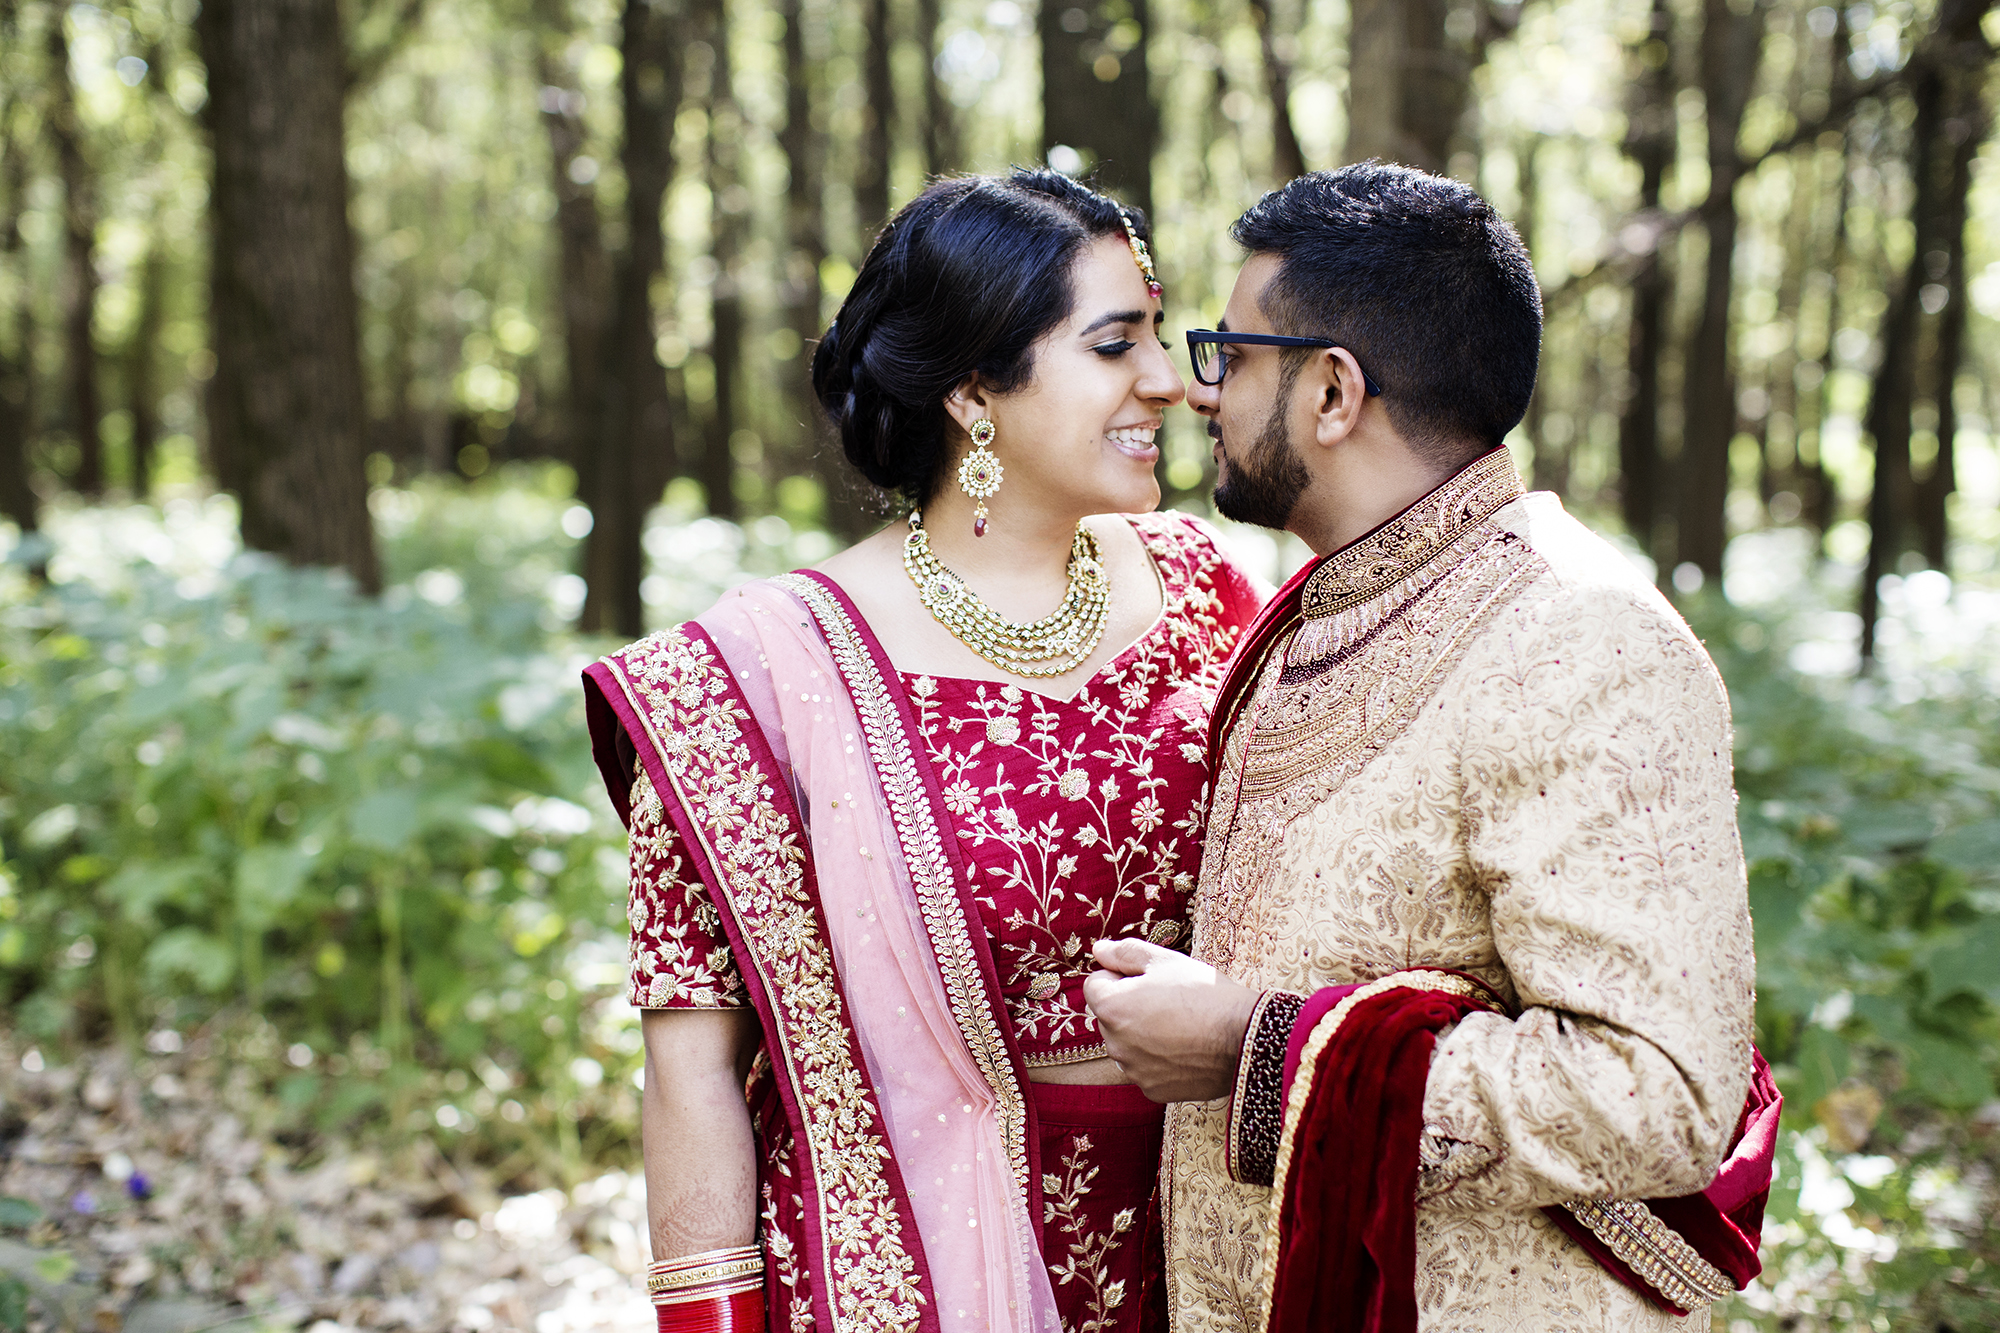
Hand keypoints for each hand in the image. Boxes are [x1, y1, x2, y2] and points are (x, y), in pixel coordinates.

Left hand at [1083, 938, 1258, 1103]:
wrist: (1244, 1037)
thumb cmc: (1203, 993)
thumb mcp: (1164, 961)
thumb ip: (1124, 953)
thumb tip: (1099, 950)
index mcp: (1110, 1008)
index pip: (1095, 984)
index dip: (1120, 975)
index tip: (1149, 978)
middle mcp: (1114, 1044)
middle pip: (1111, 1016)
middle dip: (1130, 1006)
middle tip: (1169, 1000)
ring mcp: (1133, 1071)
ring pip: (1128, 1044)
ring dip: (1143, 1034)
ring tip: (1182, 1024)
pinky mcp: (1153, 1090)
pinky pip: (1147, 1068)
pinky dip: (1160, 1059)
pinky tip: (1187, 1048)